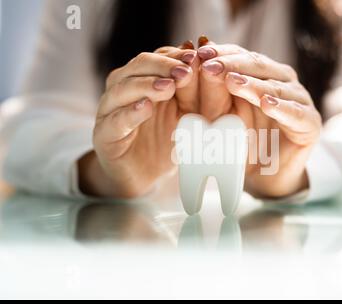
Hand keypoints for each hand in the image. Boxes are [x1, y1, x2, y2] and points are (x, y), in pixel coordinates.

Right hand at [78, 46, 199, 197]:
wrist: (145, 175)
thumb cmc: (166, 139)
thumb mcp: (187, 114)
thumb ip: (192, 91)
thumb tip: (203, 60)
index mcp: (144, 78)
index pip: (158, 57)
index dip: (177, 56)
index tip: (198, 57)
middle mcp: (123, 88)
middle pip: (139, 66)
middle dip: (164, 66)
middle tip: (185, 72)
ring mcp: (110, 110)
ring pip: (122, 88)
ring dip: (147, 85)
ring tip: (168, 87)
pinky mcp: (104, 134)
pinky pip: (115, 120)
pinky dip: (130, 112)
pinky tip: (145, 108)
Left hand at [198, 44, 321, 197]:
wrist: (264, 178)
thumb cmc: (241, 144)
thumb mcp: (222, 117)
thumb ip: (214, 93)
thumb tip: (198, 63)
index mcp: (264, 74)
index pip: (242, 56)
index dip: (222, 53)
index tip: (200, 53)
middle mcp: (284, 82)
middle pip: (259, 66)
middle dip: (233, 65)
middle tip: (210, 66)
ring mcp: (300, 100)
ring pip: (276, 88)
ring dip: (254, 85)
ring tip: (233, 82)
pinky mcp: (311, 123)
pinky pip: (296, 113)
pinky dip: (282, 109)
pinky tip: (267, 104)